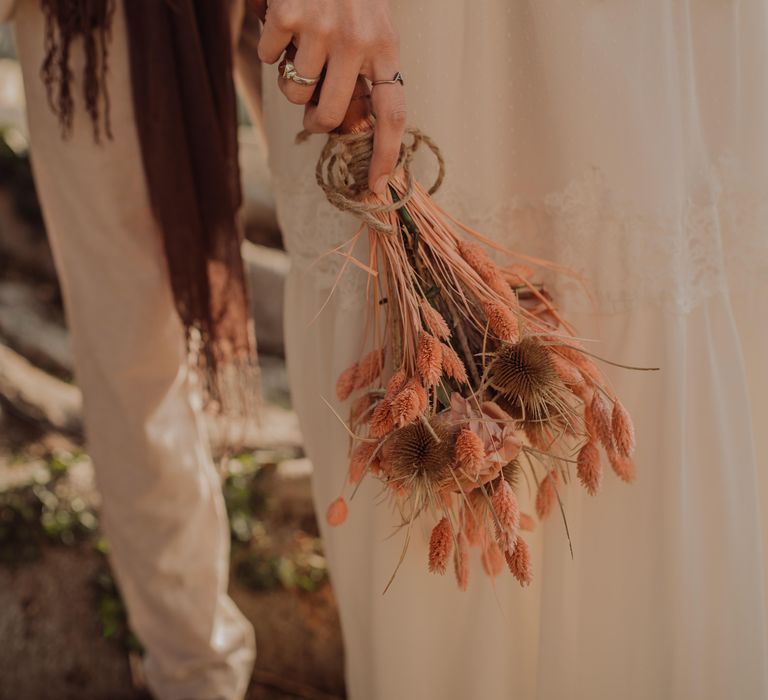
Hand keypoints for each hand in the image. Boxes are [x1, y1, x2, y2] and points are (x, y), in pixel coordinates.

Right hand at [257, 0, 405, 194]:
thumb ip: (367, 67)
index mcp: (386, 45)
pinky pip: (268, 58)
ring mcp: (321, 27)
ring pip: (294, 92)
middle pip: (330, 115)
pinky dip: (269, 46)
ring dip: (289, 80)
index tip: (379, 187)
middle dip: (314, 122)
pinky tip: (283, 23)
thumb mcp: (372, 23)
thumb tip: (346, 123)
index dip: (387, 155)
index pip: (394, 113)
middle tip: (310, 112)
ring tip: (298, 49)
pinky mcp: (287, 15)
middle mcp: (357, 39)